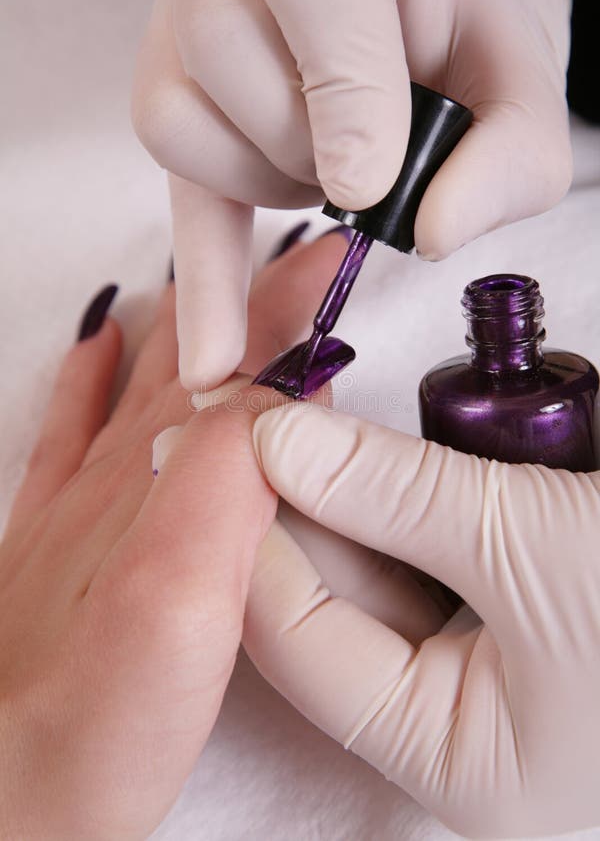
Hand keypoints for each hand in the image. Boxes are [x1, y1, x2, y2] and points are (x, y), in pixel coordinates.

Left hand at [0, 228, 346, 839]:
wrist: (10, 794)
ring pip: (145, 377)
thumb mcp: (179, 592)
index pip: (236, 362)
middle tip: (303, 256)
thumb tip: (280, 394)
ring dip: (193, 322)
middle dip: (256, 298)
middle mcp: (115, 473)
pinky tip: (103, 340)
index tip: (334, 257)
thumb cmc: (91, 722)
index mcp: (157, 475)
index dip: (290, 305)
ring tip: (224, 274)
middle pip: (196, 357)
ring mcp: (85, 500)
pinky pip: (73, 427)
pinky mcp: (64, 537)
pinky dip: (91, 372)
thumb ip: (228, 481)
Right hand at [132, 0, 571, 389]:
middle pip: (235, 69)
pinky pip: (167, 189)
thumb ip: (510, 146)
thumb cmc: (464, 10)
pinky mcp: (168, 91)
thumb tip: (436, 234)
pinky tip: (214, 355)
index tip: (366, 184)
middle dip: (316, 153)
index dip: (341, 92)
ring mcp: (180, 18)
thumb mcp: (520, 62)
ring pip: (185, 129)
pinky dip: (204, 280)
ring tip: (324, 160)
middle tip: (374, 156)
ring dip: (270, 180)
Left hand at [246, 403, 599, 837]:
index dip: (255, 542)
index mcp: (456, 759)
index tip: (213, 453)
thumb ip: (392, 492)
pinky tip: (361, 445)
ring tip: (293, 421)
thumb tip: (275, 440)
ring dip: (344, 494)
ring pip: (383, 570)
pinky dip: (398, 494)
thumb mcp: (525, 543)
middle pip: (337, 604)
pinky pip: (430, 549)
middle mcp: (463, 720)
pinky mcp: (515, 603)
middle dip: (295, 509)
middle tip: (245, 423)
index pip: (304, 644)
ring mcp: (492, 661)